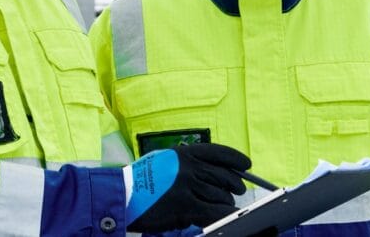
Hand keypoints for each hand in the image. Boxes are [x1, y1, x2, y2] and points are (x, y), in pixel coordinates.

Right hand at [125, 143, 250, 232]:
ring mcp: (189, 187)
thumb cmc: (141, 181)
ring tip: (221, 206)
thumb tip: (212, 171)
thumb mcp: (164, 161)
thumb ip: (187, 163)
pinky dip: (226, 215)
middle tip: (236, 191)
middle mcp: (189, 167)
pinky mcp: (187, 207)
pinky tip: (229, 216)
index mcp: (183, 154)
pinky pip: (216, 212)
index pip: (218, 153)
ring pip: (222, 196)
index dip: (235, 159)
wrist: (124, 195)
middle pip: (225, 176)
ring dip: (225, 203)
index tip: (246, 164)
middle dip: (234, 185)